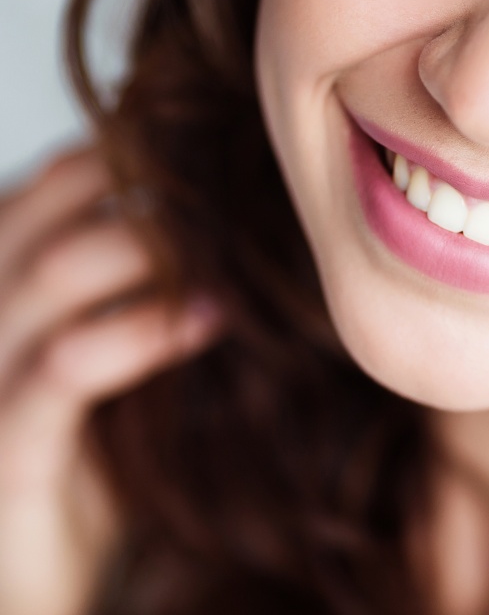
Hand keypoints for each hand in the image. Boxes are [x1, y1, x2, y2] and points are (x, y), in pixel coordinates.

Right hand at [0, 148, 221, 614]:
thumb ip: (146, 278)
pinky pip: (66, 366)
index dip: (132, 154)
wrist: (41, 565)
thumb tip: (237, 210)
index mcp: (9, 275)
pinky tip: (210, 320)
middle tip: (234, 193)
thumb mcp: (119, 344)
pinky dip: (141, 333)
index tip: (216, 152)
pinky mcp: (5, 446)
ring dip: (152, 249)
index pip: (59, 178)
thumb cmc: (98, 441)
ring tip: (233, 253)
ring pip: (53, 269)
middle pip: (52, 207)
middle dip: (146, 189)